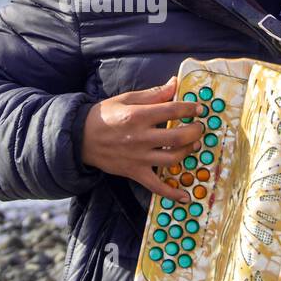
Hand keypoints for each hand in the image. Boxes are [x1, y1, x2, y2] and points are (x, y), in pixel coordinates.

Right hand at [81, 77, 204, 203]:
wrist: (81, 138)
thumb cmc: (104, 115)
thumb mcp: (126, 99)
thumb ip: (153, 94)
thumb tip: (174, 83)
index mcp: (139, 116)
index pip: (173, 110)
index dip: (190, 109)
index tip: (199, 109)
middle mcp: (141, 137)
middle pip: (178, 136)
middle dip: (195, 131)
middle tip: (200, 128)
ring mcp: (139, 157)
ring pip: (172, 158)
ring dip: (188, 152)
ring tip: (194, 145)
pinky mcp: (135, 172)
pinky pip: (156, 186)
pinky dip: (172, 193)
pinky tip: (186, 196)